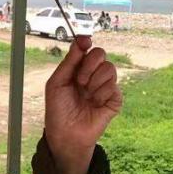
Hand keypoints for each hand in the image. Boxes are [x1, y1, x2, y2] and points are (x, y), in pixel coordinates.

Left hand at [44, 36, 122, 173]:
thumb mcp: (57, 83)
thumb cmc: (58, 110)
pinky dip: (101, 94)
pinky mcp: (115, 99)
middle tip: (79, 81)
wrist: (66, 133)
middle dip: (90, 64)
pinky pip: (114, 86)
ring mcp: (105, 86)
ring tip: (86, 94)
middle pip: (100, 53)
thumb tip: (82, 40)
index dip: (86, 42)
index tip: (85, 41)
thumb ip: (69, 62)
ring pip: (109, 68)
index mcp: (77, 70)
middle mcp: (92, 75)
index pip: (86, 49)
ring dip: (95, 81)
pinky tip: (94, 104)